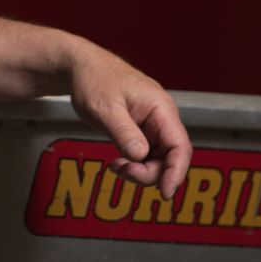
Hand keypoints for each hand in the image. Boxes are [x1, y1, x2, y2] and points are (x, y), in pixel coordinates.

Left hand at [66, 44, 191, 198]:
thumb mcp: (106, 108)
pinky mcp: (141, 131)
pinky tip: (117, 162)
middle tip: (121, 171)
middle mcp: (161, 118)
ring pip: (158, 160)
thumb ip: (124, 133)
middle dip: (149, 173)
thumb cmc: (94, 80)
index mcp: (160, 108)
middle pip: (170, 158)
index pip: (180, 146)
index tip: (165, 193)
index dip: (176, 172)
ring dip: (140, 171)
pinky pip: (146, 156)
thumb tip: (140, 156)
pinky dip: (134, 165)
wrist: (81, 68)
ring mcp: (152, 125)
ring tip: (115, 166)